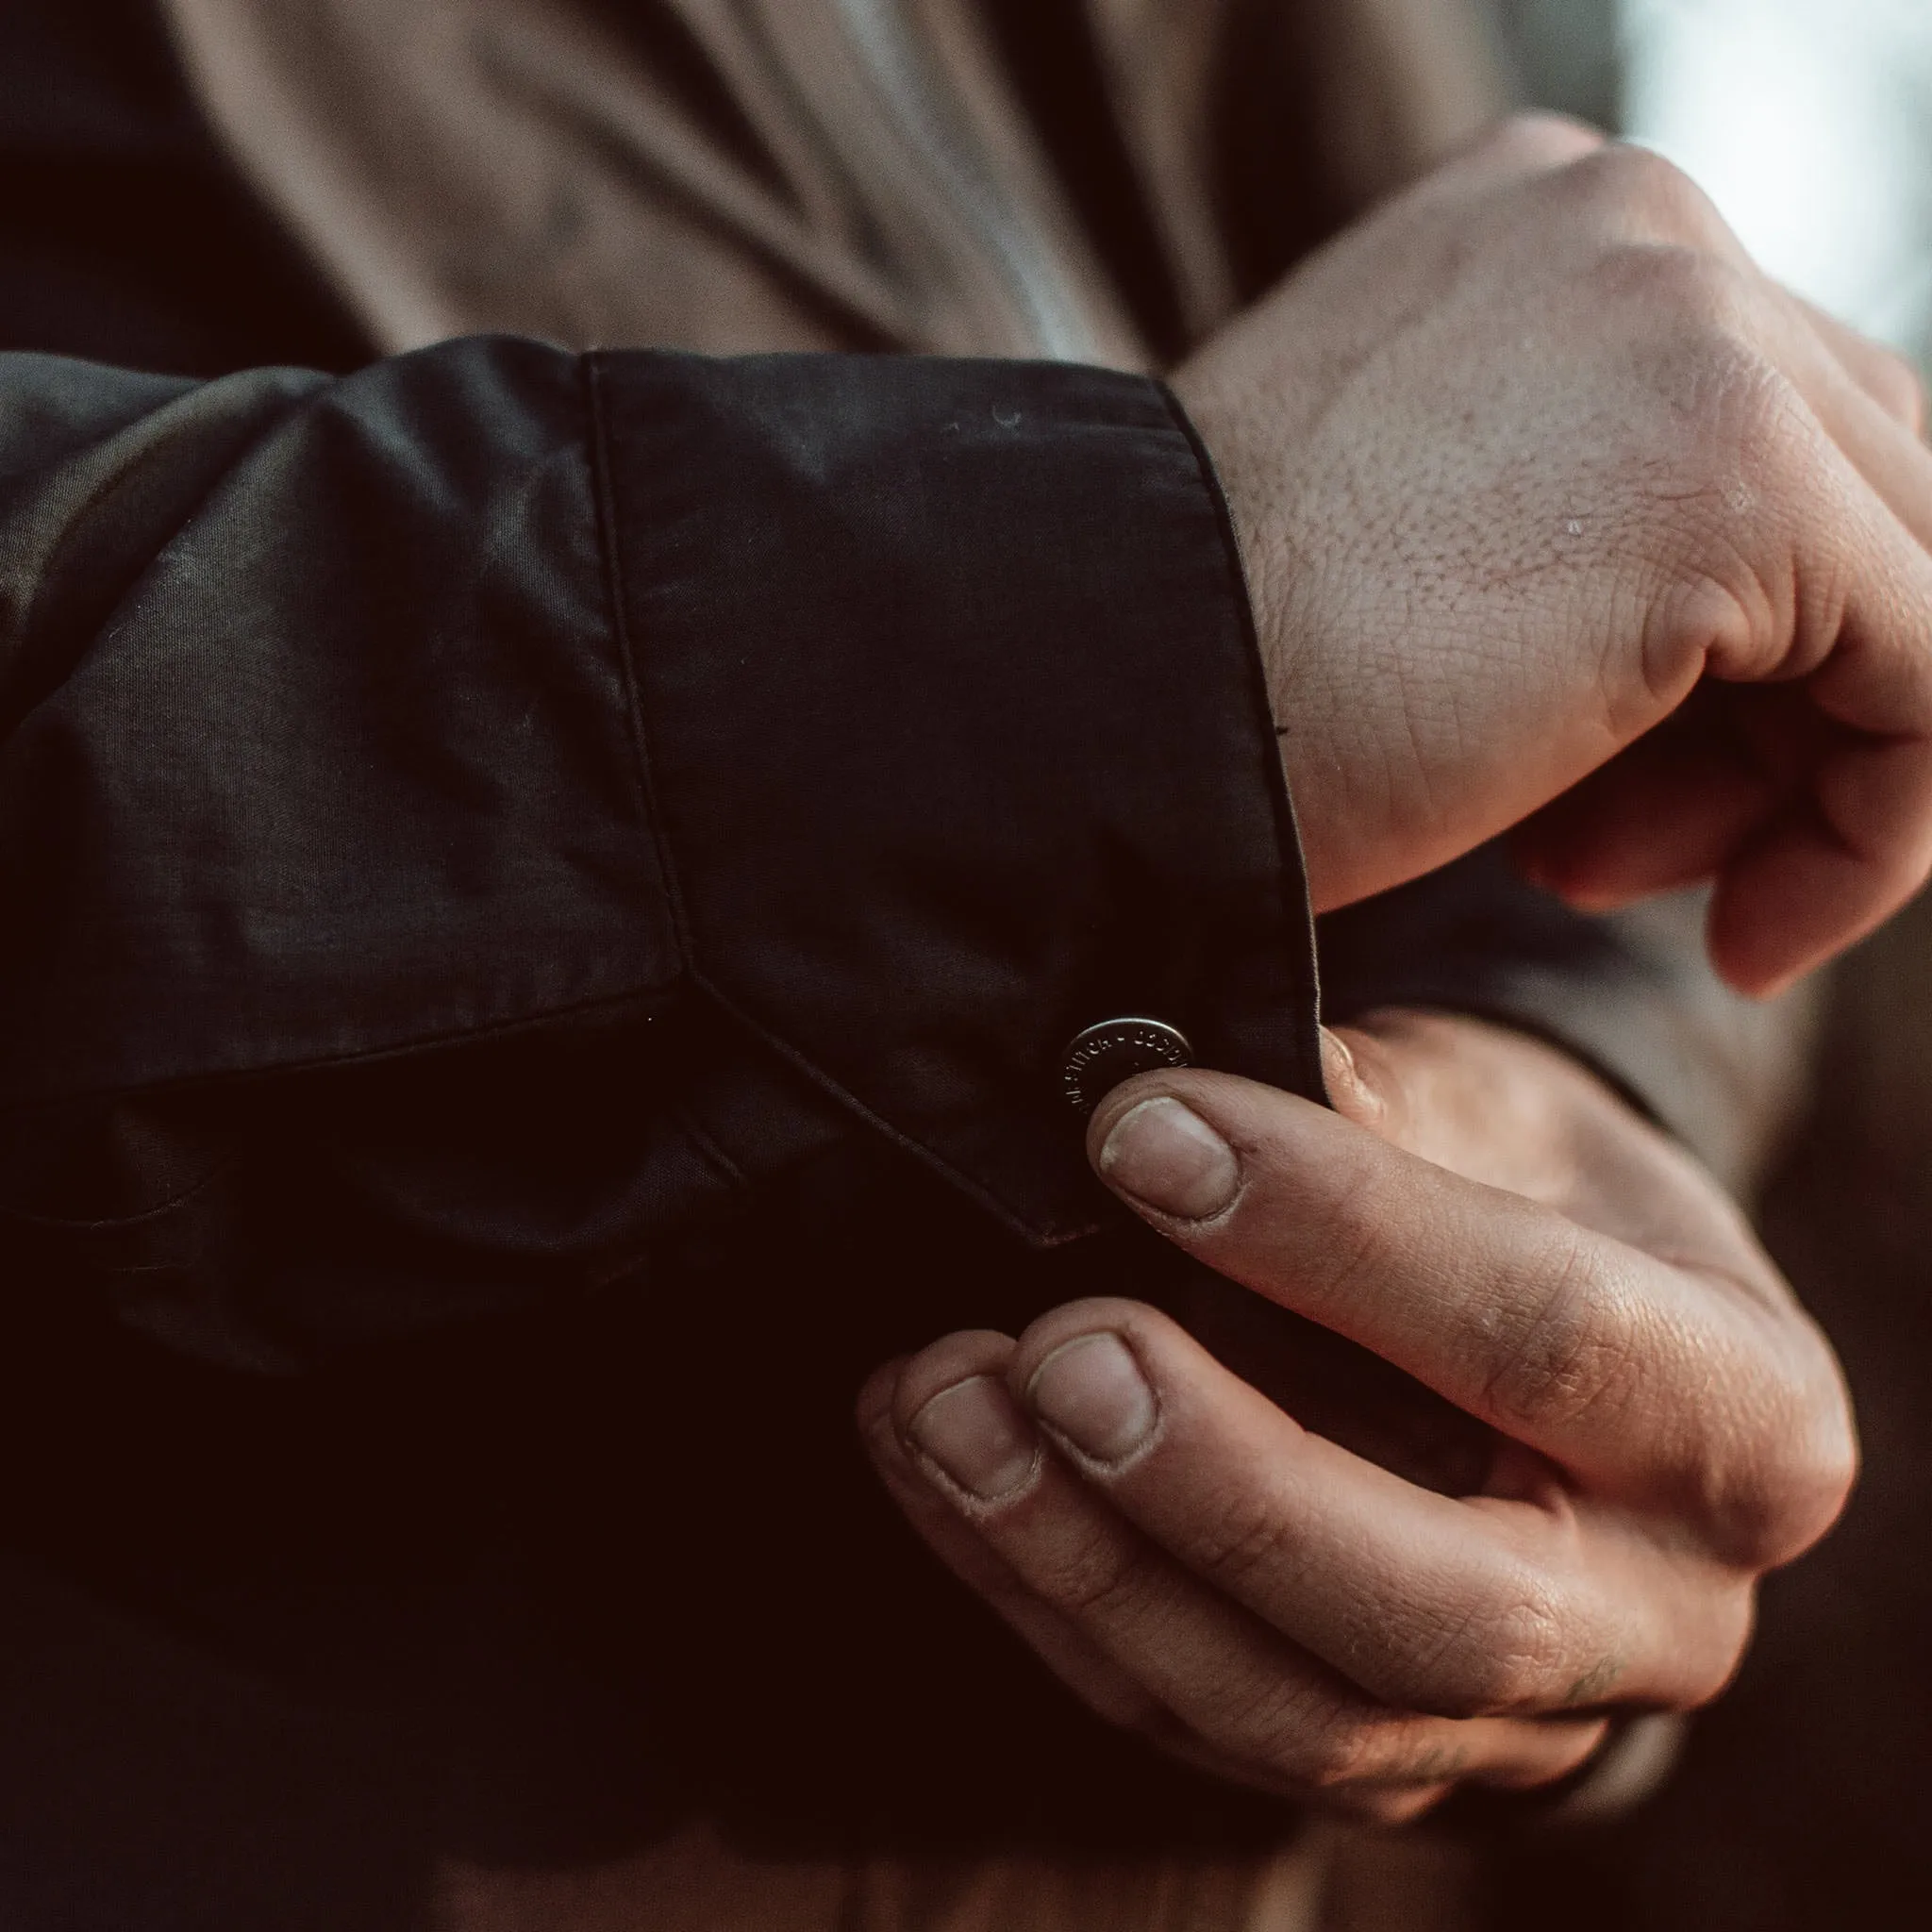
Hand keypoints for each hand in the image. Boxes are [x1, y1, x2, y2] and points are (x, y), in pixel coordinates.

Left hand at [856, 1011, 1854, 1820]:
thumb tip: (1189, 1079)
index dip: (1334, 1232)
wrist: (1550, 1328)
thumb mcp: (1496, 1107)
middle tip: (1055, 1349)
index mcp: (1741, 1417)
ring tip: (941, 1402)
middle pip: (1441, 1608)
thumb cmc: (1528, 1186)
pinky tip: (934, 1461)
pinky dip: (1043, 1597)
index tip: (1137, 1129)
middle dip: (1220, 1483)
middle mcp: (1658, 1611)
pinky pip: (1195, 1721)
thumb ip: (1380, 1102)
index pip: (1543, 1335)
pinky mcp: (1375, 1757)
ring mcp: (1513, 1721)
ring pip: (1294, 1713)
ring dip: (1087, 1562)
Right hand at [1172, 113, 1931, 993]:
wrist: (1085, 718)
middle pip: (1863, 492)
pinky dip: (1876, 828)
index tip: (1632, 818)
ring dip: (1815, 779)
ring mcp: (1688, 325)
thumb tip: (1746, 640)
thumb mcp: (1417, 552)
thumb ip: (1587, 523)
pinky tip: (1750, 936)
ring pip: (1914, 578)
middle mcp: (1632, 223)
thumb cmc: (1202, 679)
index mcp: (1544, 223)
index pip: (1770, 431)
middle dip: (1783, 717)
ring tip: (1655, 895)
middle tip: (1641, 872)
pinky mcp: (1730, 470)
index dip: (1747, 650)